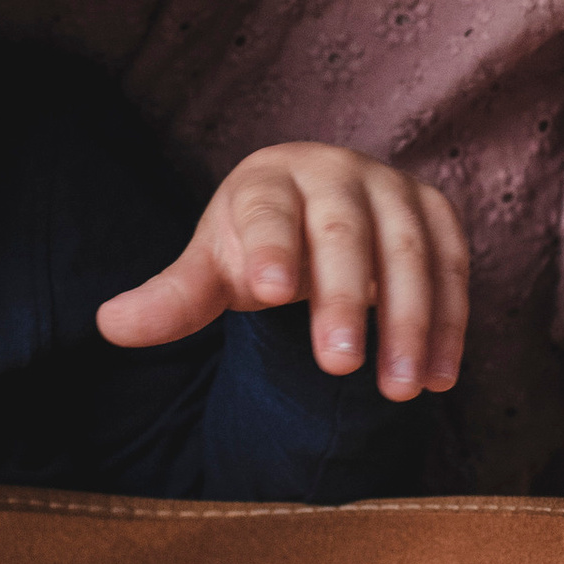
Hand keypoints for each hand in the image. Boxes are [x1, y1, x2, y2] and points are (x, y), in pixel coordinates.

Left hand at [96, 143, 467, 401]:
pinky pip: (452, 266)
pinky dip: (451, 322)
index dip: (269, 246)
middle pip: (342, 233)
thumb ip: (173, 299)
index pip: (267, 212)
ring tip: (398, 390)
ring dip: (410, 323)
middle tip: (339, 364)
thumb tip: (110, 326)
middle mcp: (336, 172)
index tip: (271, 291)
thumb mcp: (212, 268)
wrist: (315, 205)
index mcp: (269, 179)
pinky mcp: (436, 215)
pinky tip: (439, 378)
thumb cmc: (256, 243)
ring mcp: (393, 189)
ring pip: (409, 253)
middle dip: (343, 297)